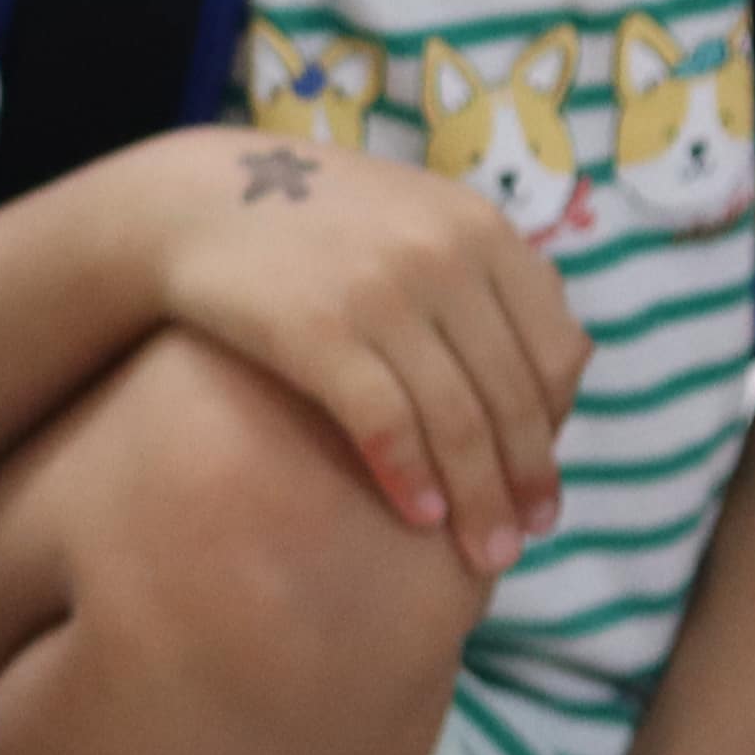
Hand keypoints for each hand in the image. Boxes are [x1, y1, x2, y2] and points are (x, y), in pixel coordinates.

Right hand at [139, 127, 585, 575]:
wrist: (190, 203)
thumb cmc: (308, 222)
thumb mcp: (412, 216)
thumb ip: (484, 273)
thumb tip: (564, 361)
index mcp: (480, 228)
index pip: (554, 351)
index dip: (556, 429)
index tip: (542, 482)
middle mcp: (444, 256)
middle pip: (512, 395)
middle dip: (525, 480)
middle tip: (528, 539)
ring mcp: (382, 292)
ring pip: (458, 419)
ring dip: (478, 498)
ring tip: (484, 551)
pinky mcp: (319, 330)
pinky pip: (386, 421)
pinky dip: (411, 476)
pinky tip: (420, 516)